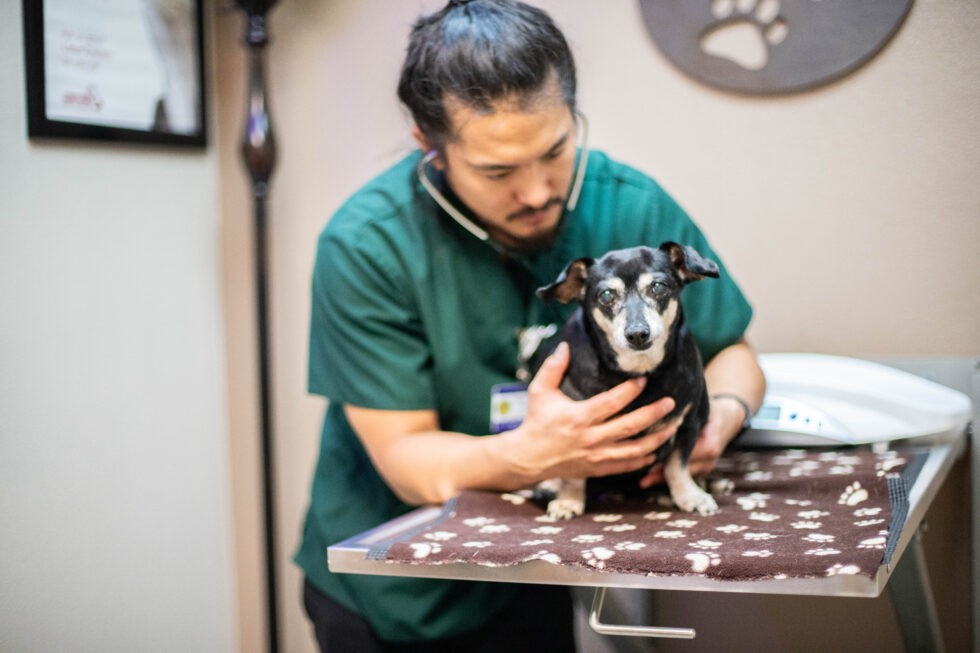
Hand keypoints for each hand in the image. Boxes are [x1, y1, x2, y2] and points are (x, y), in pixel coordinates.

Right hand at [506, 342, 677, 482]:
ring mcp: (596, 456)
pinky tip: (657, 450)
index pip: (611, 402)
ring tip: (673, 426)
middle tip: (670, 402)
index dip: (630, 391)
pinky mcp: (597, 469)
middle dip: (653, 413)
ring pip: (634, 449)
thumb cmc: (536, 421)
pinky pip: (627, 466)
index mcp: (578, 417)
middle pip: (630, 426)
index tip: (644, 380)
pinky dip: (644, 459)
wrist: (528, 458)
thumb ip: (553, 368)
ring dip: (656, 439)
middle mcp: (590, 438)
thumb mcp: (539, 391)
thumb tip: (565, 346)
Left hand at [637, 394, 744, 488]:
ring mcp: (706, 466)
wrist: (730, 418)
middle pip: (681, 469)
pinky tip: (651, 479)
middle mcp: (709, 459)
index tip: (648, 457)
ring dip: (662, 477)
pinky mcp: (702, 470)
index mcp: (709, 444)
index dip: (665, 456)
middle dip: (660, 471)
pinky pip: (684, 475)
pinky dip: (668, 476)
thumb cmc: (711, 409)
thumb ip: (684, 415)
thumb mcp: (701, 408)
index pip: (683, 454)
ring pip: (681, 475)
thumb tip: (660, 416)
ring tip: (642, 481)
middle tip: (640, 475)